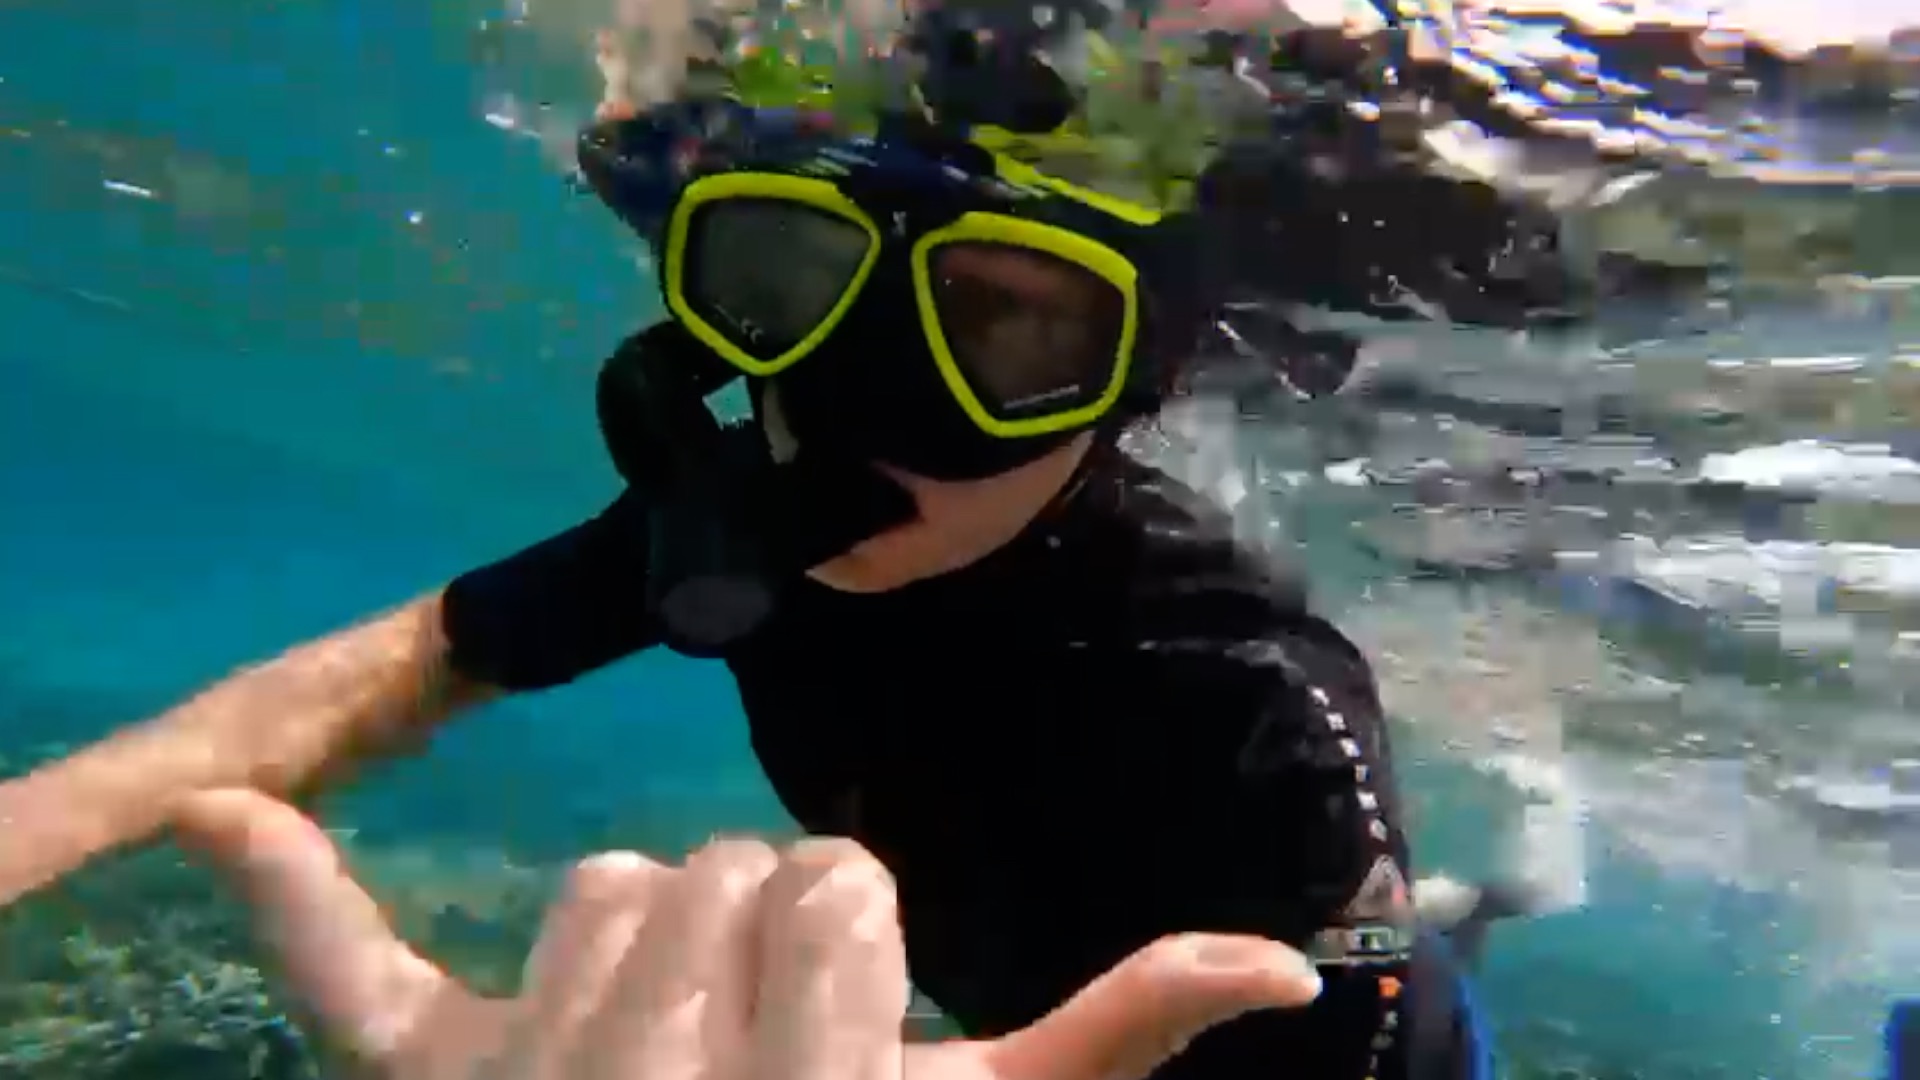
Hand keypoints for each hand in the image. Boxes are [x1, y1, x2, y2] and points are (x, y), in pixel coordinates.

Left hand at [173, 790, 1322, 1079]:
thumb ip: (1111, 1039)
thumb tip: (1288, 963)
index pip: (835, 885)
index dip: (852, 931)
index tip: (848, 1009)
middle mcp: (652, 1079)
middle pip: (714, 869)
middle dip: (761, 932)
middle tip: (762, 1035)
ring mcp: (523, 1079)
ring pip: (599, 881)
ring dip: (645, 934)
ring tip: (668, 1028)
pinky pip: (341, 967)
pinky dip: (285, 887)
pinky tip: (218, 807)